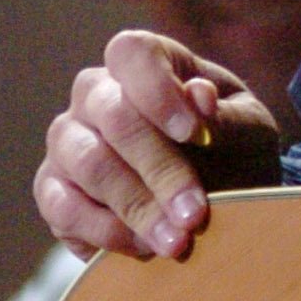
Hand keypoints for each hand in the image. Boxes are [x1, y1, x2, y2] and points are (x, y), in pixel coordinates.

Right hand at [33, 30, 281, 260]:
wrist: (220, 197)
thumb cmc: (234, 150)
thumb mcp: (247, 132)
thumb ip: (225, 117)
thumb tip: (200, 96)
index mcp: (145, 64)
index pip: (132, 53)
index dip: (157, 90)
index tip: (193, 133)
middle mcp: (96, 94)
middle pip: (114, 117)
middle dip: (160, 170)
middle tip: (195, 214)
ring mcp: (68, 141)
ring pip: (89, 164)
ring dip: (138, 207)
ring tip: (178, 241)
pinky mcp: (53, 190)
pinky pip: (63, 208)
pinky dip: (106, 232)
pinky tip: (144, 248)